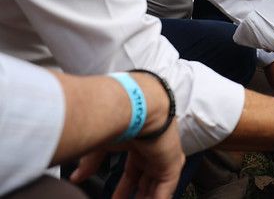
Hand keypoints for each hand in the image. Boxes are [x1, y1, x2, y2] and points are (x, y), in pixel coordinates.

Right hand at [70, 121, 184, 198]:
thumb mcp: (100, 144)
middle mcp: (151, 151)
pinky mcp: (172, 164)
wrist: (140, 107)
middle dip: (136, 196)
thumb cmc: (119, 117)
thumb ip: (90, 163)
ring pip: (157, 187)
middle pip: (145, 181)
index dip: (123, 188)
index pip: (132, 172)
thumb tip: (77, 177)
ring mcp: (163, 157)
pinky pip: (166, 189)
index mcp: (137, 145)